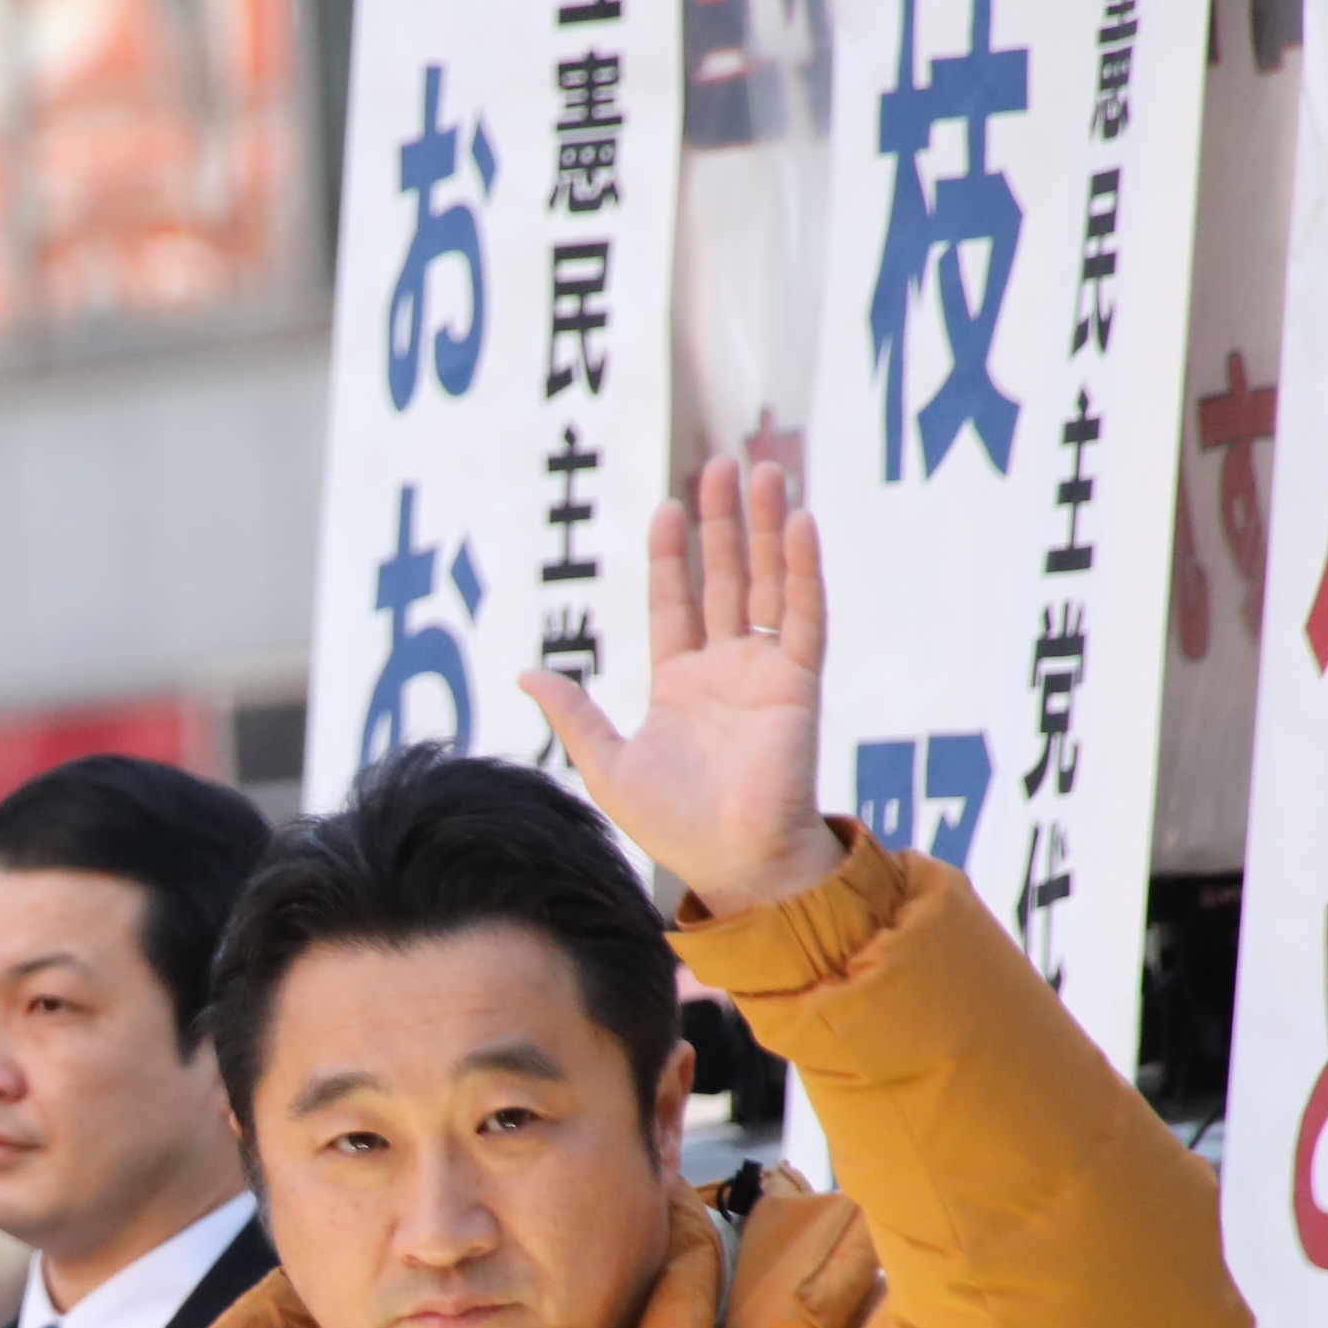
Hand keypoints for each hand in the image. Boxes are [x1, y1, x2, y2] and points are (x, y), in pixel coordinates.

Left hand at [521, 455, 847, 917]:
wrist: (733, 862)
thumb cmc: (672, 825)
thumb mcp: (605, 765)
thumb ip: (573, 714)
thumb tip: (525, 674)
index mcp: (678, 683)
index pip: (674, 601)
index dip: (671, 555)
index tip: (667, 507)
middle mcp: (724, 669)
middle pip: (723, 578)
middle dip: (722, 523)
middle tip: (722, 464)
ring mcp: (764, 672)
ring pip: (765, 583)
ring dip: (765, 528)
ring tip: (762, 471)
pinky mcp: (798, 683)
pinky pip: (802, 615)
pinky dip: (800, 570)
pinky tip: (797, 522)